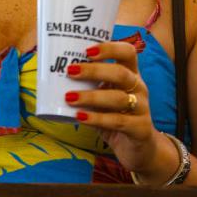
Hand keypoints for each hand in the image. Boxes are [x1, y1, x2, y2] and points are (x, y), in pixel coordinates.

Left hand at [64, 41, 172, 177]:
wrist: (139, 148)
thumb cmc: (116, 116)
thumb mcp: (105, 97)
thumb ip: (89, 86)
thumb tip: (54, 75)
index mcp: (131, 74)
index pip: (127, 52)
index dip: (109, 48)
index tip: (86, 51)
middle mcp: (139, 88)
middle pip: (120, 73)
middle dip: (94, 71)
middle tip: (70, 71)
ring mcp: (142, 108)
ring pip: (118, 98)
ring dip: (91, 96)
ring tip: (69, 97)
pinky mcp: (140, 129)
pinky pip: (118, 121)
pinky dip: (97, 118)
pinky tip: (80, 117)